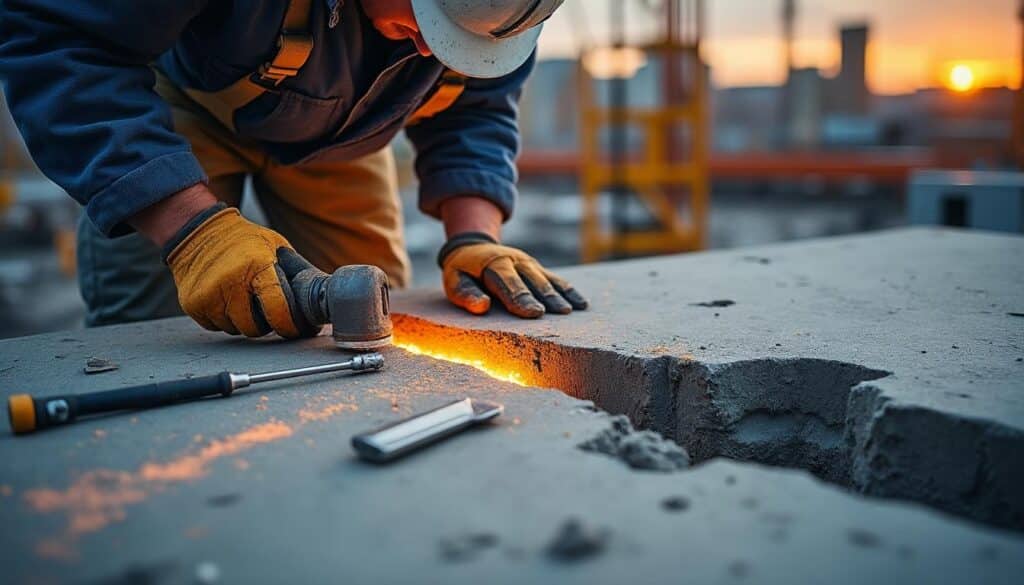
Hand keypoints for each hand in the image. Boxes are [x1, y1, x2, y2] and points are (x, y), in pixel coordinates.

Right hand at [163, 204, 321, 337]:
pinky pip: (215, 327)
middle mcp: (230, 281)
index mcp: (256, 265)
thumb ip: (295, 271)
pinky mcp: (192, 303)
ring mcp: (208, 294)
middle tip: (265, 311)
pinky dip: (223, 319)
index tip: (292, 328)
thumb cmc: (244, 240)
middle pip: (254, 327)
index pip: (277, 309)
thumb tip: (322, 297)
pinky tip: (226, 300)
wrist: (198, 231)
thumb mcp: (276, 246)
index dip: (287, 324)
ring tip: (244, 300)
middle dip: (264, 324)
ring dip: (243, 321)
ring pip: (235, 329)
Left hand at [438, 233, 588, 317]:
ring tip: (573, 310)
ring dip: (560, 294)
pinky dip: (568, 290)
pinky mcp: (537, 268)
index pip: (508, 282)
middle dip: (547, 297)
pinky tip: (582, 303)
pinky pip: (555, 278)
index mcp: (493, 264)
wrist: (474, 247)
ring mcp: (528, 263)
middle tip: (561, 313)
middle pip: (533, 280)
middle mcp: (515, 261)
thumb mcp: (454, 280)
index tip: (535, 312)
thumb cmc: (462, 271)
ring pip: (547, 279)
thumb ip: (465, 293)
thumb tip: (482, 306)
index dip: (521, 298)